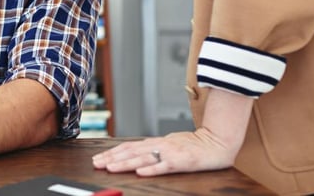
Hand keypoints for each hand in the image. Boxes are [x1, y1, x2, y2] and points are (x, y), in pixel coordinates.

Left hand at [91, 126, 238, 176]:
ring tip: (111, 168)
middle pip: (131, 152)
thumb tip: (138, 152)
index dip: (112, 152)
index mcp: (157, 142)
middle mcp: (160, 145)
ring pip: (143, 158)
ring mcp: (170, 153)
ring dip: (125, 163)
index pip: (129, 146)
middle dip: (112, 158)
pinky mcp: (181, 162)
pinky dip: (151, 169)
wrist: (217, 142)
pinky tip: (140, 172)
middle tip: (97, 164)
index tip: (99, 158)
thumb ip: (155, 147)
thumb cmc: (195, 144)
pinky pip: (164, 166)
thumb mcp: (171, 142)